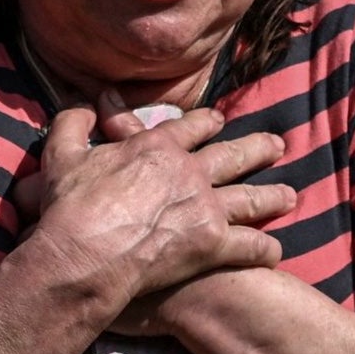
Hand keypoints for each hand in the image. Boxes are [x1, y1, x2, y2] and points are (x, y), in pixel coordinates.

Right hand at [12, 91, 290, 327]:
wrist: (86, 252)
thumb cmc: (72, 206)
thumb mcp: (62, 154)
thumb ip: (73, 122)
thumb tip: (80, 101)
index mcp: (158, 148)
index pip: (191, 126)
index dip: (207, 122)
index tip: (219, 120)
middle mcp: (190, 172)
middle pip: (233, 155)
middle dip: (257, 149)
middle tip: (278, 145)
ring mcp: (205, 208)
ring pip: (250, 198)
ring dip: (272, 196)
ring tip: (291, 195)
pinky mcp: (212, 245)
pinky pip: (249, 246)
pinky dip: (264, 249)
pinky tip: (276, 252)